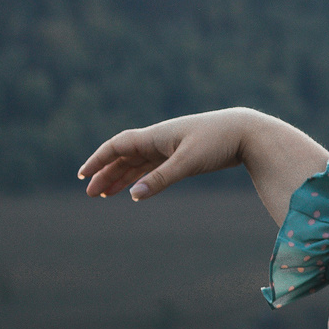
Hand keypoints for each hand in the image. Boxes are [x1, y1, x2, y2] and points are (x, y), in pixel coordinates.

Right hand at [78, 109, 253, 200]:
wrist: (246, 132)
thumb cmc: (217, 142)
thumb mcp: (188, 162)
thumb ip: (160, 179)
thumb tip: (133, 196)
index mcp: (155, 136)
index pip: (117, 146)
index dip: (98, 160)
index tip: (83, 176)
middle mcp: (158, 139)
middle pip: (123, 156)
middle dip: (105, 173)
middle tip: (91, 194)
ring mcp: (169, 146)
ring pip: (137, 163)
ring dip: (120, 177)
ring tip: (105, 195)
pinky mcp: (181, 154)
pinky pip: (152, 166)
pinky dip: (140, 177)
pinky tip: (134, 189)